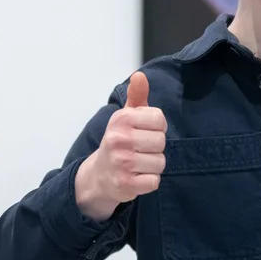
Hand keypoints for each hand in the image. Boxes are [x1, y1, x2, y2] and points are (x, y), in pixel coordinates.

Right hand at [75, 71, 167, 220]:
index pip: (160, 120)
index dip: (157, 127)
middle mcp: (119, 139)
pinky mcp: (125, 184)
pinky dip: (149, 181)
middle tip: (141, 150)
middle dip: (155, 148)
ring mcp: (121, 163)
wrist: (99, 175)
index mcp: (121, 119)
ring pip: (160, 163)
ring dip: (153, 165)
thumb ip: (136, 95)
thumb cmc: (120, 140)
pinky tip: (137, 176)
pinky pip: (154, 181)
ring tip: (139, 163)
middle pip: (161, 142)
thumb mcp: (126, 116)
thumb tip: (140, 75)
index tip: (145, 132)